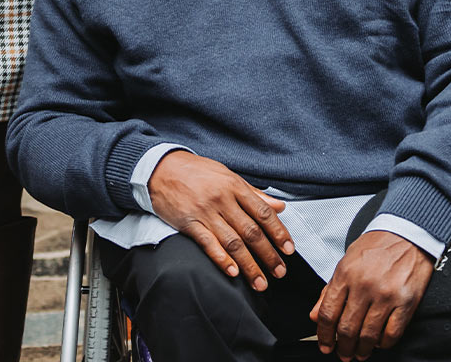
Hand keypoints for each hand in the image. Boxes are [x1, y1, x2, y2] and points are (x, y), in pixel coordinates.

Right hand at [147, 151, 293, 290]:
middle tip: (279, 271)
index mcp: (234, 186)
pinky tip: (232, 272)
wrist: (161, 168)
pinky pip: (208, 244)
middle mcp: (222, 199)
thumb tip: (279, 206)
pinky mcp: (189, 223)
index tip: (288, 250)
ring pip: (233, 242)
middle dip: (268, 255)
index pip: (263, 212)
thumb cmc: (196, 171)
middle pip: (251, 231)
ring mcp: (205, 212)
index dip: (279, 233)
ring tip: (260, 282)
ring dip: (249, 265)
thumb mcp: (227, 175)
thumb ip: (254, 193)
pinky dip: (222, 259)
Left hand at [309, 231, 433, 360]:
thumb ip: (330, 290)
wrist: (406, 234)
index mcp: (345, 273)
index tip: (324, 345)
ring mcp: (385, 295)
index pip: (328, 312)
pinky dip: (383, 344)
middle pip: (347, 328)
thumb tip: (315, 316)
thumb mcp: (347, 261)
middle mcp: (364, 285)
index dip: (323, 335)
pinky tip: (379, 344)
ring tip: (359, 354)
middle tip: (343, 354)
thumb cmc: (376, 247)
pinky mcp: (405, 303)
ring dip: (361, 350)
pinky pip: (391, 334)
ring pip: (368, 335)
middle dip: (342, 347)